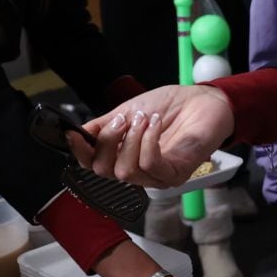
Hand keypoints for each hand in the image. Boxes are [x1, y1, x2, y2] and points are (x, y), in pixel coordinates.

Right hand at [78, 86, 235, 187]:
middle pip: (104, 171)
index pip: (93, 166)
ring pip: (125, 171)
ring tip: (143, 118)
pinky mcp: (176, 174)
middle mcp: (139, 172)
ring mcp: (157, 176)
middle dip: (108, 140)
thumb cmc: (170, 106)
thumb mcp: (127, 111)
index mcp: (124, 157)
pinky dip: (148, 140)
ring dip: (131, 138)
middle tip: (123, 118)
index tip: (74, 133)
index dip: (80, 151)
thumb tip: (76, 133)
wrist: (202, 100)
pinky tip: (155, 124)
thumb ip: (102, 125)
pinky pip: (150, 164)